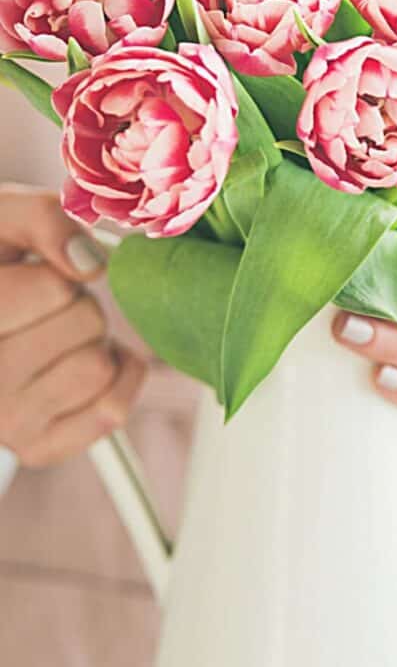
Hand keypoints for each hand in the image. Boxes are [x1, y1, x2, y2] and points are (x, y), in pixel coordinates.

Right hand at [0, 185, 145, 466]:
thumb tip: (91, 262)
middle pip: (85, 321)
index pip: (53, 288)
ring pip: (99, 364)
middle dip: (75, 303)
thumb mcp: (2, 218)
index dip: (53, 273)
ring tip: (53, 334)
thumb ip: (41, 219)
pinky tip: (80, 360)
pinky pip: (113, 410)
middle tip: (39, 309)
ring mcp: (4, 424)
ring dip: (91, 339)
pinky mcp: (37, 448)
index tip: (24, 277)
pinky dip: (116, 377)